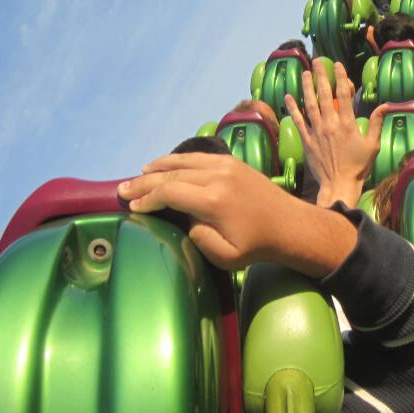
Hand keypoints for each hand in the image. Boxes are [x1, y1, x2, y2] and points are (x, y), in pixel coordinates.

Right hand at [118, 153, 356, 275]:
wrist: (290, 225)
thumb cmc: (257, 246)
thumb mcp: (225, 255)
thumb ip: (198, 238)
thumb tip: (182, 219)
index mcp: (214, 200)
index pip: (169, 192)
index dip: (147, 199)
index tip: (132, 207)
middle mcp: (218, 176)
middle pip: (171, 174)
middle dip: (144, 182)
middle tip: (123, 189)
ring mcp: (226, 165)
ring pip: (183, 161)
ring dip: (159, 167)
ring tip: (139, 174)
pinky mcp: (233, 162)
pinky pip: (198, 157)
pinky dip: (178, 160)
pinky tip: (166, 166)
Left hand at [286, 61, 388, 207]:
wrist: (339, 184)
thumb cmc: (358, 166)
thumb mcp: (373, 145)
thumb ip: (377, 123)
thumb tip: (385, 105)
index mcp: (347, 124)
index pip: (343, 95)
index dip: (340, 77)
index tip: (337, 65)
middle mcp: (330, 124)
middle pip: (324, 95)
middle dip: (321, 76)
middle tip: (317, 62)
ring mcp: (316, 132)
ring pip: (310, 104)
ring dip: (307, 87)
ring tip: (306, 73)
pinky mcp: (307, 141)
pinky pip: (298, 121)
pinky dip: (293, 109)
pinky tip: (289, 97)